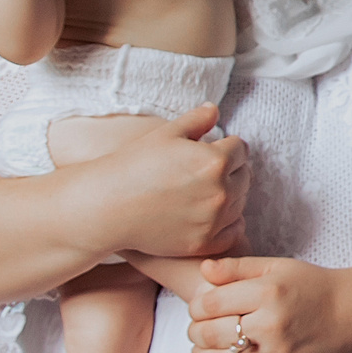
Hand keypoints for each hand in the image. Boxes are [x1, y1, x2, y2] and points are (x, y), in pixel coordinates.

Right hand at [83, 106, 250, 259]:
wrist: (107, 206)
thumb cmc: (133, 165)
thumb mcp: (165, 135)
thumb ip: (196, 120)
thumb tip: (214, 110)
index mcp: (215, 161)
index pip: (240, 149)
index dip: (225, 147)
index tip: (209, 151)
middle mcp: (221, 191)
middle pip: (244, 175)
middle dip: (230, 170)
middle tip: (203, 172)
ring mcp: (214, 220)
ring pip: (240, 203)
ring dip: (228, 195)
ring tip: (199, 192)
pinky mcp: (205, 243)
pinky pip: (234, 231)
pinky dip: (226, 223)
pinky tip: (207, 214)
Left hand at [187, 256, 351, 352]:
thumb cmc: (313, 286)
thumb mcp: (277, 266)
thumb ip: (237, 267)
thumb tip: (203, 270)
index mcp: (268, 292)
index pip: (209, 304)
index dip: (195, 307)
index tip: (200, 308)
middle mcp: (272, 324)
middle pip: (210, 335)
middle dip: (195, 333)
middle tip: (197, 330)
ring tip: (202, 352)